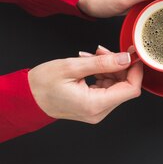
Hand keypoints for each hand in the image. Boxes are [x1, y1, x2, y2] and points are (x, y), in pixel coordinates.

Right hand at [28, 46, 142, 123]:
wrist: (26, 97)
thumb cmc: (41, 84)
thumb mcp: (72, 67)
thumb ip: (102, 63)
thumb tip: (125, 58)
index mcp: (95, 104)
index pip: (131, 89)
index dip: (135, 70)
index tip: (132, 54)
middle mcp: (98, 112)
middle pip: (124, 87)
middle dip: (118, 66)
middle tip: (103, 51)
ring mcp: (96, 111)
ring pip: (115, 86)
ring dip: (108, 68)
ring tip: (91, 57)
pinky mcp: (93, 107)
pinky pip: (106, 89)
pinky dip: (102, 75)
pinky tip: (90, 66)